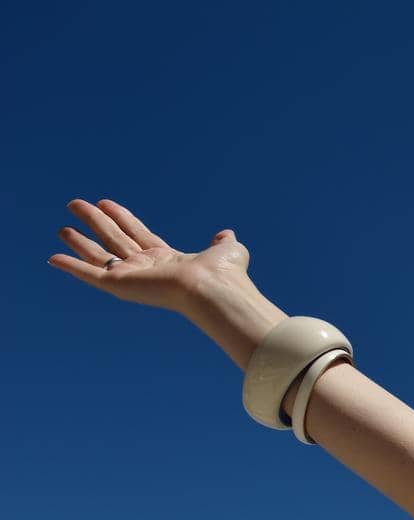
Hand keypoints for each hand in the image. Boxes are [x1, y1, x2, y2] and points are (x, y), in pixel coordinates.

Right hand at [47, 197, 250, 315]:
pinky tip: (53, 258)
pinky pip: (88, 274)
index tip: (105, 202)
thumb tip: (226, 235)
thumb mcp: (228, 250)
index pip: (138, 234)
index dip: (122, 217)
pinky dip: (70, 266)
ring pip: (98, 254)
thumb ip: (223, 242)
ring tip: (62, 227)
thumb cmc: (223, 273)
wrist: (212, 290)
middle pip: (114, 238)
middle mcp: (146, 267)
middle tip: (76, 204)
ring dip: (80, 241)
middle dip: (95, 220)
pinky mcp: (119, 285)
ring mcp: (131, 277)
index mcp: (167, 258)